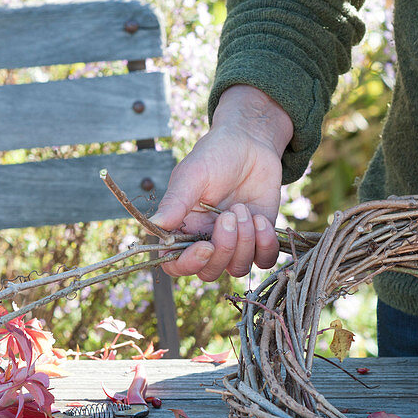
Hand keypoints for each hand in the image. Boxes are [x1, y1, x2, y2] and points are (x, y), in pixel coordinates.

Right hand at [150, 85, 292, 281]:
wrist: (251, 144)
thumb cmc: (216, 156)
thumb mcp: (193, 175)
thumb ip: (175, 202)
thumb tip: (152, 226)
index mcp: (183, 229)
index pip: (176, 265)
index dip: (189, 264)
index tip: (205, 246)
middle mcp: (207, 241)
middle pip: (210, 272)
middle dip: (224, 248)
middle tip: (230, 214)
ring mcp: (235, 243)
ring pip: (238, 268)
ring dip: (245, 242)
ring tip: (245, 209)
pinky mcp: (260, 239)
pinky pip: (264, 260)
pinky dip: (266, 245)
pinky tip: (262, 219)